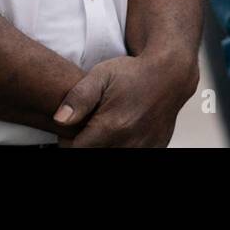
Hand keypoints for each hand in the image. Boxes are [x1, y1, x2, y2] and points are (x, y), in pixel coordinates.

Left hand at [52, 49, 197, 146]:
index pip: (75, 151)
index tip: (75, 128)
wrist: (170, 73)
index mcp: (111, 127)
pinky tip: (124, 130)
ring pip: (112, 156)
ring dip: (105, 146)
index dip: (69, 141)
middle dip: (87, 144)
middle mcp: (128, 142)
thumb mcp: (101, 76)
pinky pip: (131, 154)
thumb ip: (78, 98)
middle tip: (92, 126)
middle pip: (93, 155)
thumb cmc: (133, 73)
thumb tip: (59, 119)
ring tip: (107, 128)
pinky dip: (123, 146)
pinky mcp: (154, 149)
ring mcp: (143, 148)